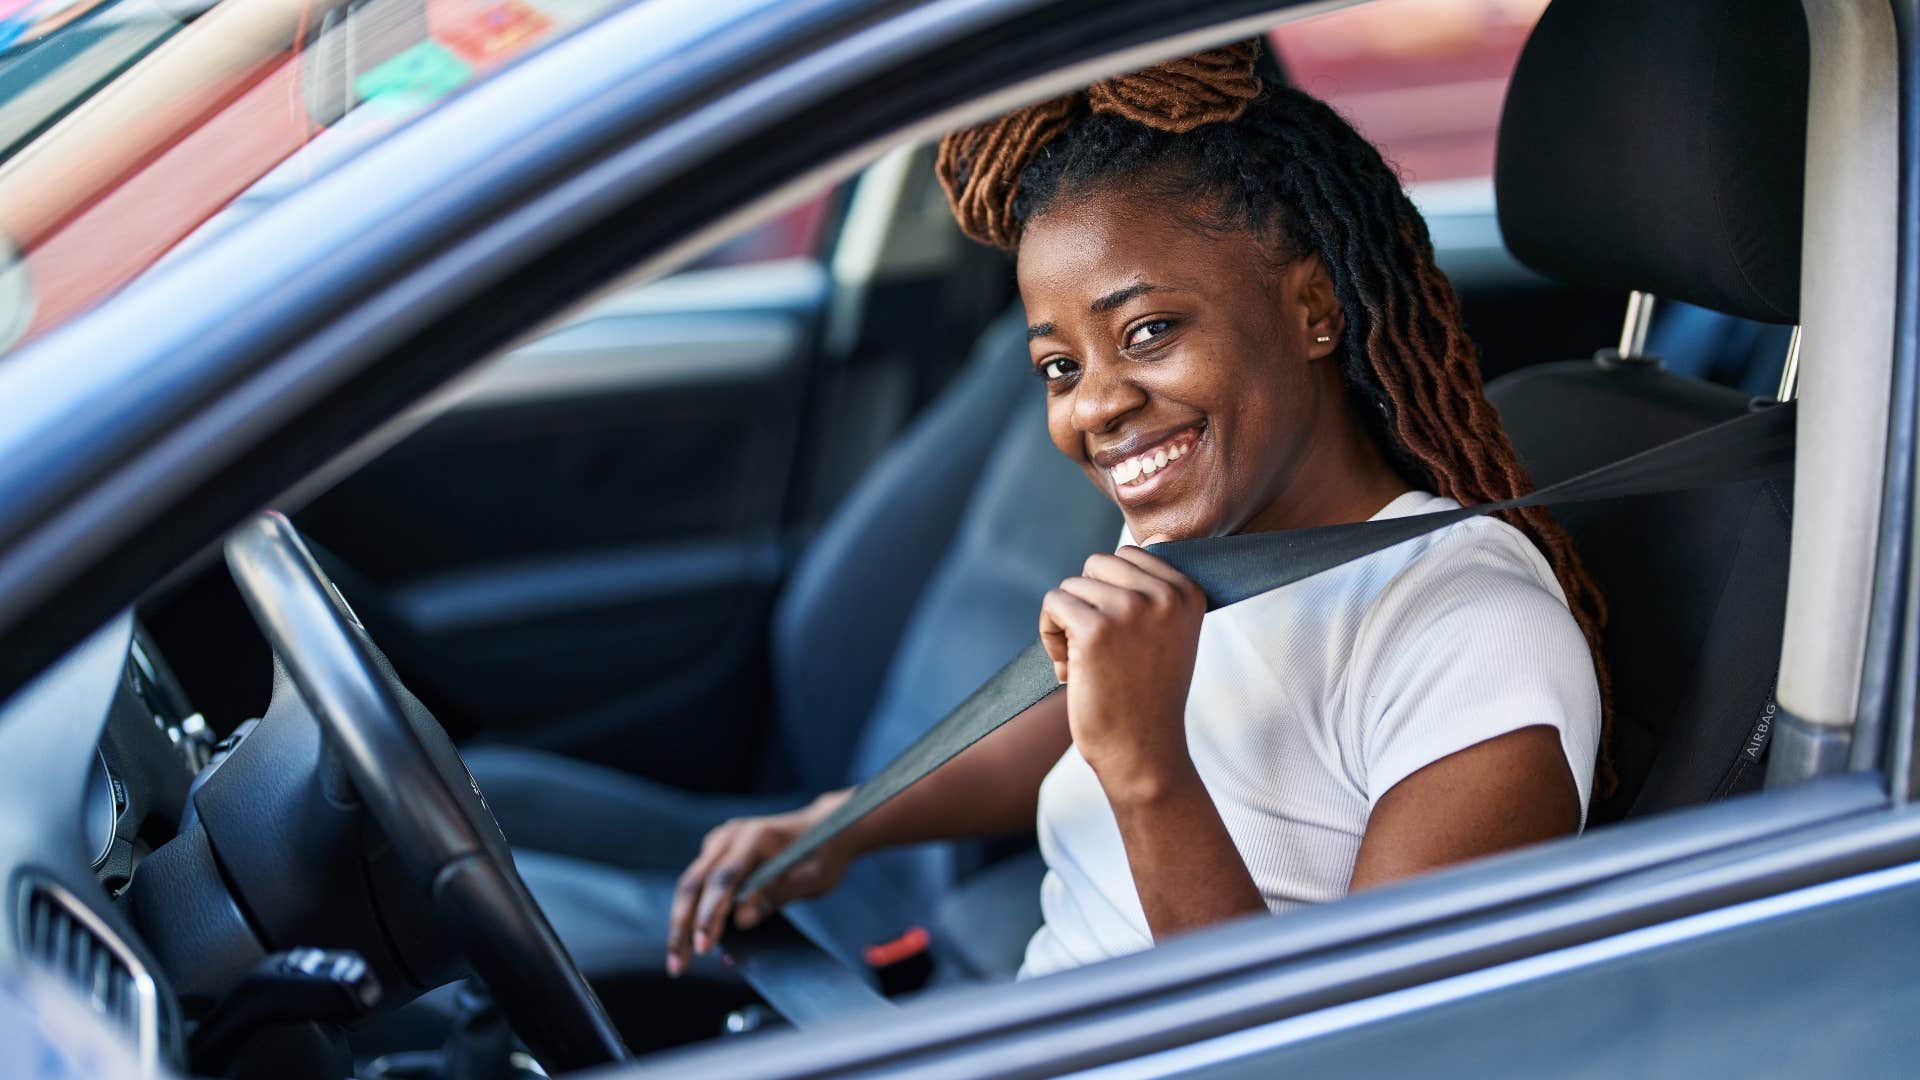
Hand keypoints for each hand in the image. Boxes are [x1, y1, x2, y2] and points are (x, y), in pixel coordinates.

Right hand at [665, 788, 854, 975]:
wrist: (826, 829)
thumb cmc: (822, 854)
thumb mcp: (811, 878)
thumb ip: (775, 895)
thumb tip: (740, 920)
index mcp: (754, 838)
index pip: (722, 878)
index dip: (709, 914)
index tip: (703, 946)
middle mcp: (730, 836)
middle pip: (694, 883)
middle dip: (682, 926)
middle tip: (679, 965)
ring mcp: (721, 844)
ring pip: (690, 886)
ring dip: (682, 924)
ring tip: (678, 961)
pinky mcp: (718, 855)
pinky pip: (700, 886)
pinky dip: (694, 915)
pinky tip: (695, 942)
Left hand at [1039, 547, 1205, 797]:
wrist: (1143, 752)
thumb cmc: (1148, 695)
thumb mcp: (1172, 633)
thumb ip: (1161, 588)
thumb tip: (1162, 537)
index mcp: (1188, 591)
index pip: (1129, 555)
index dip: (1111, 594)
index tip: (1121, 637)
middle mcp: (1165, 595)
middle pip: (1097, 564)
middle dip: (1087, 603)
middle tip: (1097, 650)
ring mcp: (1131, 609)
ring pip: (1071, 586)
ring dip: (1067, 624)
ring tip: (1085, 664)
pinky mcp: (1096, 628)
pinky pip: (1053, 603)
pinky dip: (1049, 634)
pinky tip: (1069, 668)